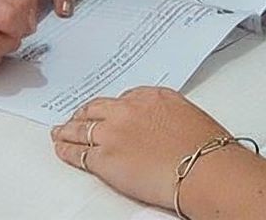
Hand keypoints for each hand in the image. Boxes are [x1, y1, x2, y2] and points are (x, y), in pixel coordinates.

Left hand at [50, 87, 251, 208]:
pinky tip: (61, 149)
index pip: (123, 98)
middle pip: (96, 108)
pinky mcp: (104, 158)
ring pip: (81, 128)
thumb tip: (161, 127)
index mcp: (151, 96)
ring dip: (68, 130)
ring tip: (60, 132)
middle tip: (77, 117)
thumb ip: (166, 116)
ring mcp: (113, 133)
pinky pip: (78, 153)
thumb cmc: (205, 148)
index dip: (111, 107)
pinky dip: (66, 151)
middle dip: (84, 113)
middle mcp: (128, 110)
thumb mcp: (188, 116)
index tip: (107, 111)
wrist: (203, 168)